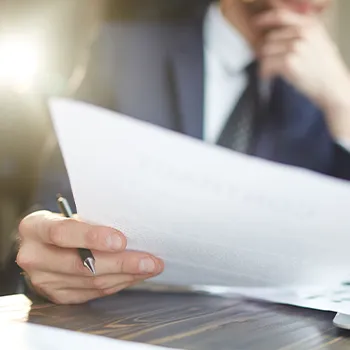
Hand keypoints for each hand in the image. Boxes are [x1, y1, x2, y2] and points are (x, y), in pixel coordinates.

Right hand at [16, 211, 163, 303]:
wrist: (42, 245)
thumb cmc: (64, 223)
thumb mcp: (70, 215)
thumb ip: (92, 222)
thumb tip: (133, 232)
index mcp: (35, 227)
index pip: (63, 233)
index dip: (93, 237)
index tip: (121, 240)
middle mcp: (34, 256)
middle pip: (81, 265)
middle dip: (122, 263)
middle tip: (150, 261)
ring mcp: (43, 280)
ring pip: (92, 282)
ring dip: (126, 276)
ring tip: (149, 268)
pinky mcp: (57, 296)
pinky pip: (93, 292)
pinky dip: (118, 284)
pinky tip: (134, 276)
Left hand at [254, 8, 349, 139]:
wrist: (332, 85)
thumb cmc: (323, 67)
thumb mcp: (317, 41)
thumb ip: (299, 32)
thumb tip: (275, 32)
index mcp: (310, 25)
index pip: (281, 15)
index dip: (266, 19)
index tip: (256, 23)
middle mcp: (303, 33)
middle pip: (270, 38)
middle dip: (267, 52)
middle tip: (271, 63)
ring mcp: (295, 47)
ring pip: (265, 52)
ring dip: (265, 63)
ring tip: (273, 71)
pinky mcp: (288, 62)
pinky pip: (266, 64)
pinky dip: (265, 72)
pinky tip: (270, 77)